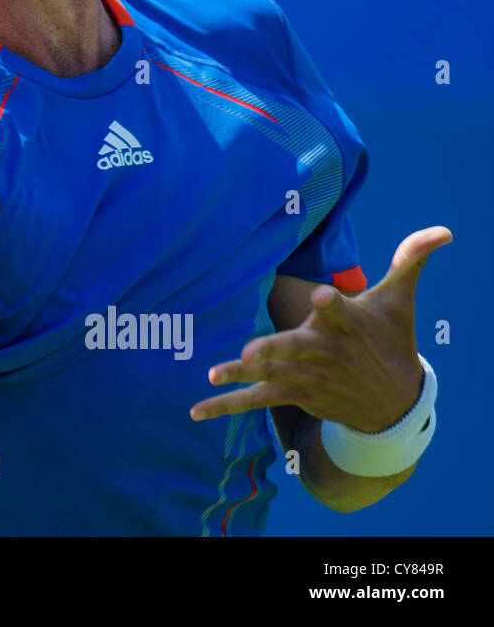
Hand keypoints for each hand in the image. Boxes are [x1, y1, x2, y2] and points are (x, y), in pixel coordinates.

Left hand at [189, 226, 451, 430]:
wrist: (396, 404)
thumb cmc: (391, 339)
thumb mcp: (399, 300)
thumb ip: (409, 260)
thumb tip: (444, 230)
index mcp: (347, 325)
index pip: (341, 310)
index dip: (333, 303)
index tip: (323, 294)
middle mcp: (325, 352)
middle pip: (296, 347)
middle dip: (274, 349)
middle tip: (250, 353)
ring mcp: (307, 376)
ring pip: (271, 376)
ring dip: (241, 378)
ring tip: (214, 374)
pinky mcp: (295, 394)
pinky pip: (256, 401)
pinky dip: (226, 406)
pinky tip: (195, 410)